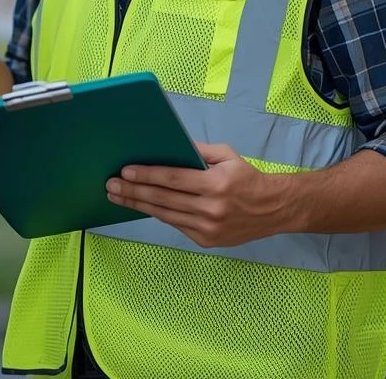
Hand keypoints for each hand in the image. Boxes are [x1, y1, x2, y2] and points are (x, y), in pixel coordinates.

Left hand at [106, 142, 293, 247]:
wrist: (274, 209)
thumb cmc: (248, 178)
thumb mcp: (227, 156)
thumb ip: (199, 151)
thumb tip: (169, 145)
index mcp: (216, 184)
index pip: (173, 179)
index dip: (147, 175)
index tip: (125, 172)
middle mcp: (211, 208)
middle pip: (163, 199)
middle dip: (133, 191)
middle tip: (111, 186)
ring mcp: (208, 228)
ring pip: (165, 215)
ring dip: (138, 205)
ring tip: (118, 197)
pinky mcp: (206, 240)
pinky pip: (176, 225)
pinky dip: (158, 214)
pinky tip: (141, 206)